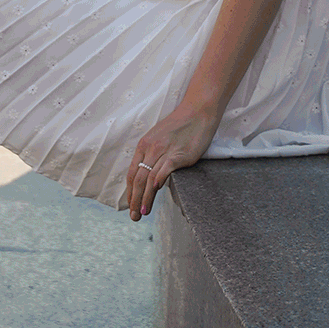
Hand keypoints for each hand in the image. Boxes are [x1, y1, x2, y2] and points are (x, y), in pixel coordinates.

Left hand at [125, 101, 219, 218]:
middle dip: (134, 200)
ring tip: (143, 211)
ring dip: (144, 198)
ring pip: (148, 179)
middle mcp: (150, 149)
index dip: (130, 192)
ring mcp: (163, 152)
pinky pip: (163, 172)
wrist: (198, 112)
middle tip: (134, 215)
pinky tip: (156, 193)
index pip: (132, 173)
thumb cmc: (181, 126)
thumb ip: (153, 154)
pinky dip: (157, 184)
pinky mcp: (178, 155)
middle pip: (137, 179)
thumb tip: (150, 174)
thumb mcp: (160, 138)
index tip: (131, 205)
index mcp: (144, 145)